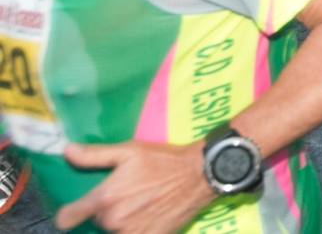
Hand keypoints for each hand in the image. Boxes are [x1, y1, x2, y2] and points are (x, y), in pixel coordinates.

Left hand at [55, 141, 215, 232]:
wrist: (200, 176)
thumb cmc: (163, 161)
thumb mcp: (130, 151)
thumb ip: (95, 155)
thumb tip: (66, 151)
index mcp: (104, 199)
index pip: (67, 219)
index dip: (68, 214)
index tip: (74, 211)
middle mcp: (113, 221)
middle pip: (95, 223)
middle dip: (104, 213)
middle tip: (123, 198)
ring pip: (113, 232)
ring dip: (120, 224)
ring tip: (136, 208)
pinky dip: (135, 229)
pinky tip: (147, 217)